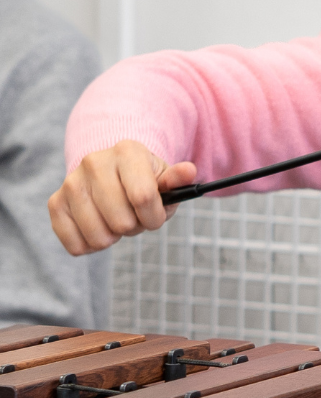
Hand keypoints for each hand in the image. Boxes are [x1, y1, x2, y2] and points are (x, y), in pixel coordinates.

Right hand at [48, 140, 196, 255]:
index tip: (156, 216)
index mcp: (127, 151)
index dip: (154, 217)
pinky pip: (75, 245)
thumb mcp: (164, 179)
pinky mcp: (55, 203)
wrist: (110, 173)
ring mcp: (71, 182)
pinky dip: (91, 246)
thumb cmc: (144, 181)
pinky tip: (98, 228)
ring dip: (113, 237)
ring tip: (116, 219)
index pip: (142, 197)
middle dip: (134, 227)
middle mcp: (94, 162)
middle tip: (134, 216)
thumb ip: (177, 179)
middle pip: (121, 221)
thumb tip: (188, 171)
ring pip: (98, 237)